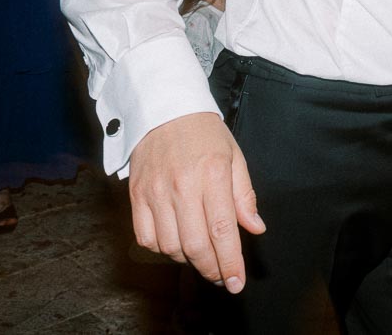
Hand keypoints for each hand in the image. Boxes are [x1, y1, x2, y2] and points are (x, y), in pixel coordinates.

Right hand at [128, 112, 265, 293]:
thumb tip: (255, 227)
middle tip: (223, 277)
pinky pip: (146, 238)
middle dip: (211, 269)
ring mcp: (155, 193)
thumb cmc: (204, 133)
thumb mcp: (234, 157)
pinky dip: (162, 249)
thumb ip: (245, 196)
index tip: (236, 281)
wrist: (163, 109)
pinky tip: (176, 242)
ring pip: (170, 246)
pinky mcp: (136, 196)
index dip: (230, 261)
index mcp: (212, 174)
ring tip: (202, 253)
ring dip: (188, 259)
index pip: (222, 230)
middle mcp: (182, 186)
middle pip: (195, 245)